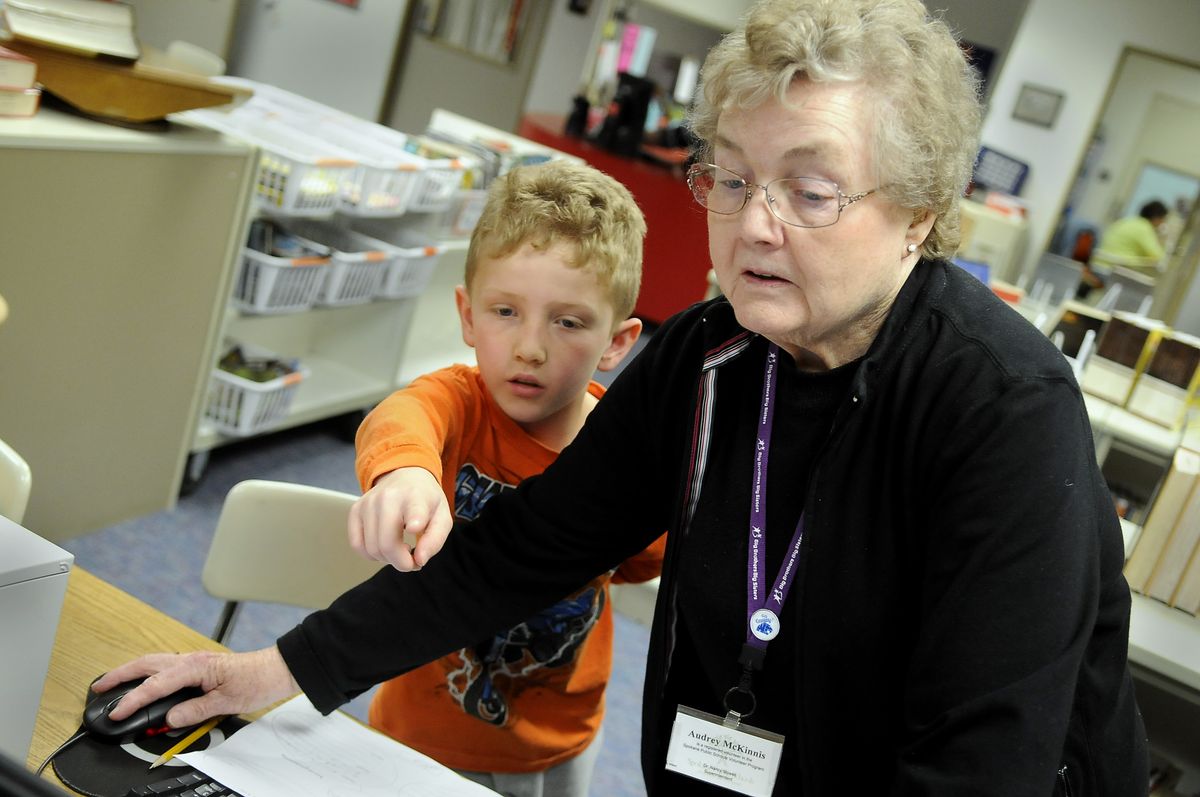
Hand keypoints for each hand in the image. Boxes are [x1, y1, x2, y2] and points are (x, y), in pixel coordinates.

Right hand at [92, 647, 298, 727]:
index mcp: (195, 667)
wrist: (277, 669)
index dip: (133, 700)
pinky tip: (143, 681)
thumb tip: (170, 718)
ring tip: (112, 683)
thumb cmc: (257, 681)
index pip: (155, 685)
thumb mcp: (226, 702)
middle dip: (120, 674)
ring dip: (132, 671)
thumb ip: (195, 710)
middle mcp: (191, 660)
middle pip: (146, 664)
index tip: (117, 712)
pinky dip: (149, 673)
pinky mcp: (199, 666)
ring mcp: (194, 661)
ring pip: (154, 663)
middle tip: (99, 686)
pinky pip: (166, 667)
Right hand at [348, 467, 452, 571]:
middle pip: (387, 544)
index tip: (414, 528)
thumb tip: (419, 560)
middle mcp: (388, 497)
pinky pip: (357, 545)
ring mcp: (368, 503)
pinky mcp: (355, 510)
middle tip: (412, 561)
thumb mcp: (442, 517)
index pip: (413, 510)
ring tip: (400, 548)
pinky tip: (384, 546)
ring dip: (388, 559)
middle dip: (402, 563)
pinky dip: (371, 554)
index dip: (414, 521)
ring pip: (372, 549)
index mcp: (416, 496)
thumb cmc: (426, 501)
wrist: (405, 477)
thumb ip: (435, 540)